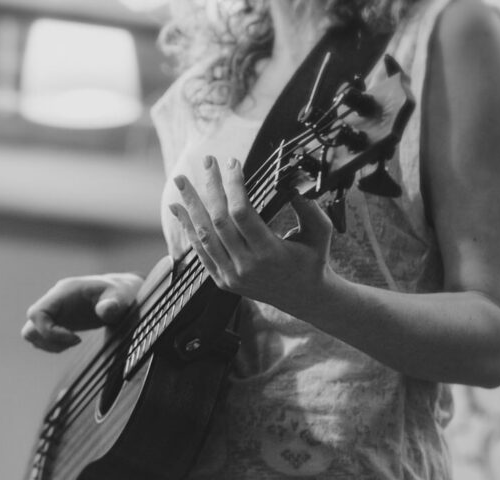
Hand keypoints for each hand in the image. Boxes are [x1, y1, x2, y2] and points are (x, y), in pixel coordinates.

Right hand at [21, 273, 141, 352]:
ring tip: (74, 342)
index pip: (37, 313)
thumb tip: (105, 311)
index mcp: (63, 292)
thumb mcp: (121, 296)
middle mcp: (54, 301)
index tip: (77, 339)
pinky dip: (53, 345)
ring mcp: (53, 312)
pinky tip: (73, 341)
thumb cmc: (119, 294)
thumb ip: (114, 303)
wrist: (119, 294)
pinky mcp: (57, 321)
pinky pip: (41, 337)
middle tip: (76, 341)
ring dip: (49, 344)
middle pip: (30, 326)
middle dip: (49, 340)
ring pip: (32, 333)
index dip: (50, 332)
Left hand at [170, 155, 334, 315]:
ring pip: (204, 236)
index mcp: (270, 253)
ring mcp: (231, 276)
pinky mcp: (222, 281)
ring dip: (191, 206)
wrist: (304, 298)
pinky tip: (179, 209)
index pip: (242, 213)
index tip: (233, 163)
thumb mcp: (320, 233)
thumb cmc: (313, 260)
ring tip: (181, 182)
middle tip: (206, 162)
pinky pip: (200, 252)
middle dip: (211, 188)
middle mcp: (246, 266)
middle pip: (219, 221)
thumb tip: (294, 182)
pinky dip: (188, 229)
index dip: (234, 186)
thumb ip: (309, 207)